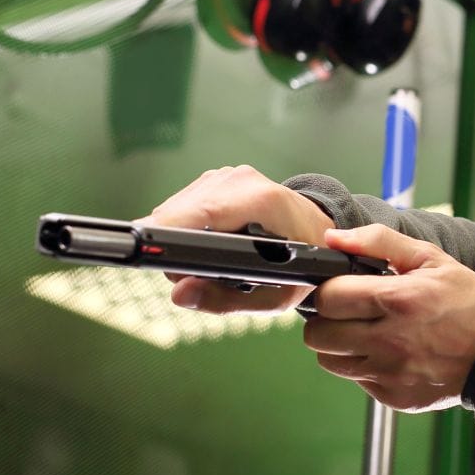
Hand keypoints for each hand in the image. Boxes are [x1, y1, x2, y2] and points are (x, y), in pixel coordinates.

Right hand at [137, 164, 334, 313]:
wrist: (319, 232)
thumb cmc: (303, 265)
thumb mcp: (275, 296)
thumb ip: (225, 300)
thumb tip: (180, 294)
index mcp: (262, 201)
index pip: (200, 213)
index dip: (168, 236)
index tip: (154, 258)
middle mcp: (241, 180)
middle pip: (177, 214)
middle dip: (175, 248)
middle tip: (196, 276)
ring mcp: (227, 175)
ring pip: (174, 209)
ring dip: (179, 238)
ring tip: (209, 260)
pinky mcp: (217, 177)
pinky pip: (183, 203)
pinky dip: (186, 227)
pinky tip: (210, 242)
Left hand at [304, 224, 474, 412]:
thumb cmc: (466, 301)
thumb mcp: (430, 258)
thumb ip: (378, 241)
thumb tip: (334, 238)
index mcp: (397, 300)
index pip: (327, 298)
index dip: (329, 290)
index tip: (342, 289)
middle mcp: (389, 341)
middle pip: (317, 335)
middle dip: (326, 320)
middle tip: (349, 313)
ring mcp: (390, 373)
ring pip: (330, 361)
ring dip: (339, 346)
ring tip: (366, 333)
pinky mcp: (393, 396)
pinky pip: (357, 380)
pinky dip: (364, 367)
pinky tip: (389, 354)